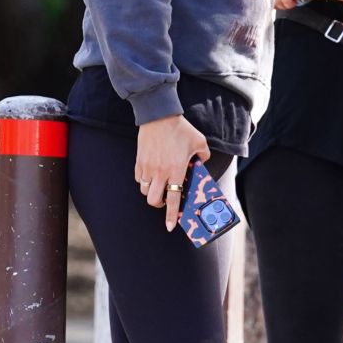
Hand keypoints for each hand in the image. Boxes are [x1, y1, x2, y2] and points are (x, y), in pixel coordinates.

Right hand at [135, 115, 210, 230]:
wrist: (159, 116)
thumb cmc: (181, 129)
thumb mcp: (199, 142)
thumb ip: (203, 156)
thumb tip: (201, 164)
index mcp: (176, 170)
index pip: (173, 199)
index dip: (172, 215)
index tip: (170, 226)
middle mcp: (160, 172)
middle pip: (154, 200)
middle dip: (160, 205)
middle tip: (166, 200)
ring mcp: (147, 167)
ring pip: (145, 192)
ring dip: (152, 193)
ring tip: (159, 186)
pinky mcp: (139, 161)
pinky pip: (139, 179)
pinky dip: (144, 181)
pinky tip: (151, 174)